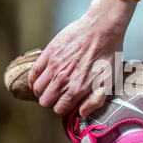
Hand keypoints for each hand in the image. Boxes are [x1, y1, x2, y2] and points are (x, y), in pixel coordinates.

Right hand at [28, 0, 136, 116]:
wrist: (103, 28)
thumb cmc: (109, 55)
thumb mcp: (109, 82)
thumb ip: (95, 100)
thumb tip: (82, 113)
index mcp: (77, 89)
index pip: (59, 109)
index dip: (62, 109)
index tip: (66, 104)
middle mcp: (62, 80)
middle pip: (45, 101)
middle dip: (51, 102)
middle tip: (58, 96)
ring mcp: (53, 67)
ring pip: (37, 89)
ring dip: (42, 91)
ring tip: (50, 87)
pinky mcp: (48, 54)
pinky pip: (33, 72)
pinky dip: (34, 79)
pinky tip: (40, 79)